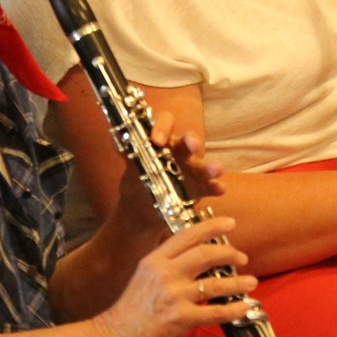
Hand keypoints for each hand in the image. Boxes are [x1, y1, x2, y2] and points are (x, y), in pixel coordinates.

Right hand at [90, 216, 257, 336]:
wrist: (115, 335)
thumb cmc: (130, 309)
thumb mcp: (144, 275)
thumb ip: (166, 263)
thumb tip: (194, 255)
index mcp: (155, 260)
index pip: (187, 235)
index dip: (212, 227)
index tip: (229, 223)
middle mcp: (165, 274)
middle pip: (205, 254)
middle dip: (229, 253)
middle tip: (241, 257)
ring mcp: (174, 296)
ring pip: (214, 283)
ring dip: (237, 282)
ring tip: (251, 282)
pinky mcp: (180, 318)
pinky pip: (215, 311)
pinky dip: (234, 308)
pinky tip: (244, 306)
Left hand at [110, 112, 226, 254]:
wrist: (141, 213)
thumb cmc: (137, 182)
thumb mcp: (130, 166)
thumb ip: (126, 152)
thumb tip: (116, 140)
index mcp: (163, 141)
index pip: (167, 123)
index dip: (163, 127)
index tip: (156, 140)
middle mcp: (180, 151)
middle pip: (189, 139)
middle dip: (193, 141)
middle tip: (193, 145)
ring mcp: (192, 170)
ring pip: (203, 164)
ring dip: (211, 166)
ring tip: (218, 169)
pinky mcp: (199, 188)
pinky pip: (209, 186)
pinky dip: (215, 187)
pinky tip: (219, 189)